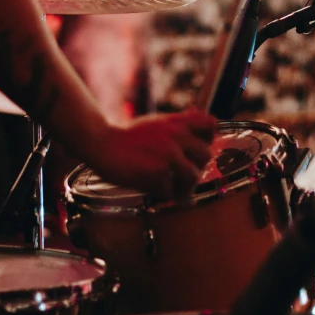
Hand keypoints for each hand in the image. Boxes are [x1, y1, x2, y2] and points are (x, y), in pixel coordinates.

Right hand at [88, 109, 215, 200]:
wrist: (103, 144)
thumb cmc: (130, 136)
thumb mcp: (158, 122)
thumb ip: (182, 123)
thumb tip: (208, 120)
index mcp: (177, 122)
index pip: (210, 126)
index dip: (207, 139)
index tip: (195, 148)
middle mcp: (176, 136)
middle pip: (206, 156)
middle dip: (194, 166)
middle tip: (179, 171)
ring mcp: (168, 155)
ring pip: (193, 177)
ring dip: (182, 185)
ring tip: (169, 184)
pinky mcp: (157, 174)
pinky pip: (172, 191)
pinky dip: (163, 193)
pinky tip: (152, 186)